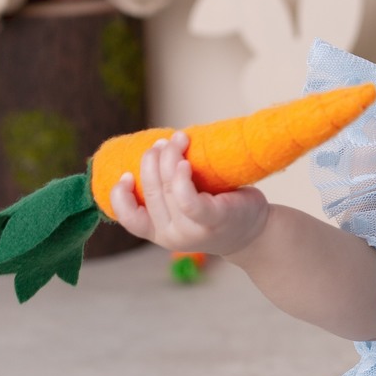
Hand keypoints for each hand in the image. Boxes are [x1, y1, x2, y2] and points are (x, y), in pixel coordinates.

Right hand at [109, 130, 269, 255]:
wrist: (255, 231)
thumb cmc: (219, 212)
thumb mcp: (187, 210)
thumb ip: (169, 193)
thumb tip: (155, 151)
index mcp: (159, 232)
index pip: (129, 218)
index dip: (120, 196)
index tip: (126, 173)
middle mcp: (171, 235)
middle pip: (150, 193)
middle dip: (151, 162)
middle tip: (162, 143)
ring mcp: (191, 231)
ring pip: (167, 192)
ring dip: (168, 159)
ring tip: (178, 140)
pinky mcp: (213, 220)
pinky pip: (188, 200)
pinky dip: (181, 180)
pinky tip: (184, 163)